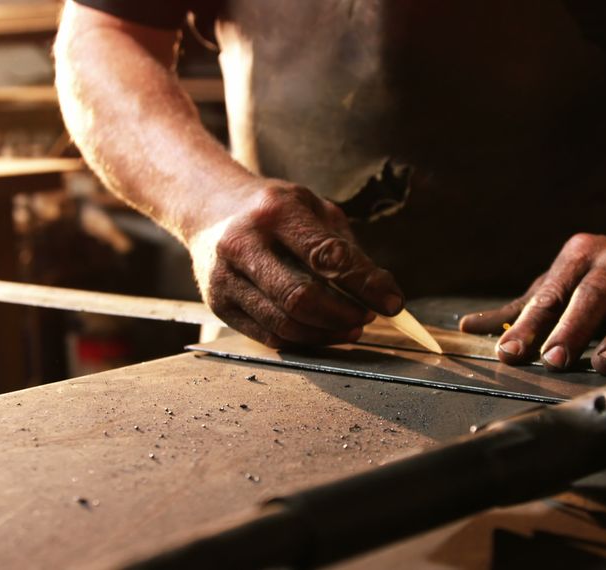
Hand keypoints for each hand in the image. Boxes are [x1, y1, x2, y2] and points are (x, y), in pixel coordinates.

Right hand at [189, 181, 403, 346]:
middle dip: (343, 314)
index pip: (327, 256)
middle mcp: (242, 243)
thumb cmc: (276, 212)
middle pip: (301, 297)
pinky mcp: (218, 304)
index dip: (365, 284)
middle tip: (367, 317)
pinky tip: (321, 332)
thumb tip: (383, 292)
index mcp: (275, 211)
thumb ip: (347, 249)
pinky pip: (268, 336)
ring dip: (326, 333)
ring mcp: (224, 277)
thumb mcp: (315, 210)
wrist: (211, 210)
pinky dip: (303, 340)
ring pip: (285, 324)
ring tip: (350, 327)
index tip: (394, 304)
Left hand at [459, 229, 605, 374]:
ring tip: (605, 365)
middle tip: (553, 360)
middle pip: (594, 295)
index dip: (530, 324)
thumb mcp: (561, 282)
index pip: (551, 293)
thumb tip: (468, 326)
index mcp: (581, 256)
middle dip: (574, 328)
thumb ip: (520, 309)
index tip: (510, 352)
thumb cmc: (601, 276)